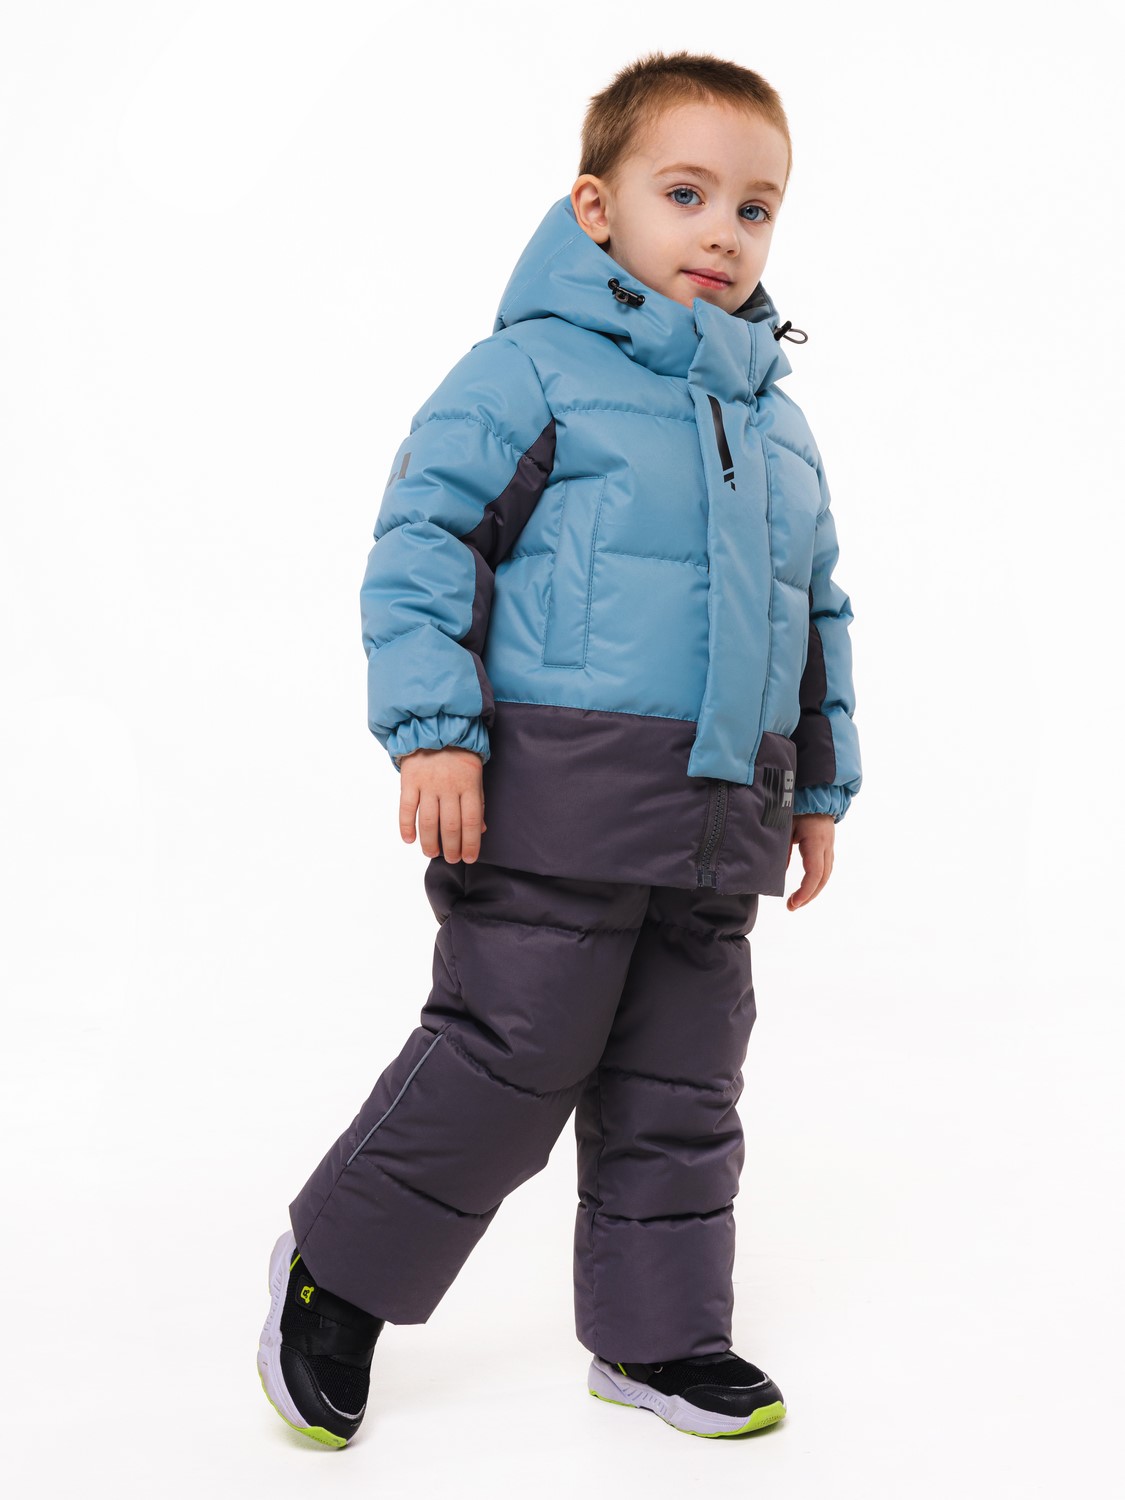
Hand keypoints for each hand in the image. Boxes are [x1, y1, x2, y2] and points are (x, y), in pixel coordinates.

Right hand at [397, 746, 487, 863]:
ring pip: (428, 821)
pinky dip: (406, 826)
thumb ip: (477, 802)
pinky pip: (406, 808)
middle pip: (450, 825)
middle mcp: (448, 787)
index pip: (471, 821)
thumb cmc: (458, 754)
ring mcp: (427, 784)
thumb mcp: (475, 775)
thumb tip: (480, 830)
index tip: (469, 857)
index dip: (470, 843)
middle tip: (451, 859)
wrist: (434, 727)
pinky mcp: (409, 781)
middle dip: (451, 847)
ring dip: (430, 842)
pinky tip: (410, 840)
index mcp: (468, 785)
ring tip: (432, 853)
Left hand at [785, 812, 834, 910]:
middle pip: (823, 878)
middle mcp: (827, 846)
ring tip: (797, 901)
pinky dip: (816, 881)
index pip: (814, 873)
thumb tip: (776, 871)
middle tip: (792, 907)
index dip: (805, 891)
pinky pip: (825, 868)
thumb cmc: (798, 806)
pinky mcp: (827, 846)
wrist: (816, 792)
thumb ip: (781, 847)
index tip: (793, 902)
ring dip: (813, 890)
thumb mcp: (786, 825)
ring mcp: (829, 847)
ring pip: (826, 875)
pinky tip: (805, 888)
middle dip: (809, 896)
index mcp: (816, 841)